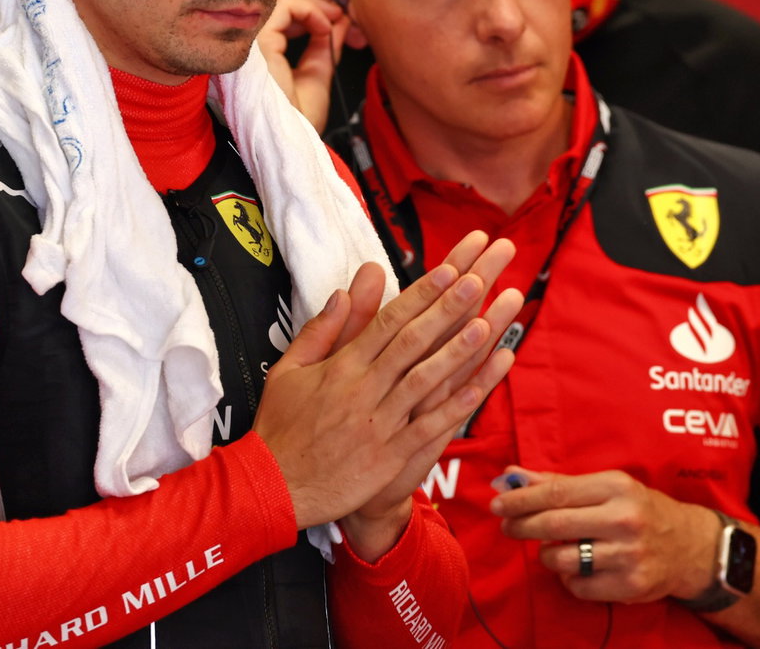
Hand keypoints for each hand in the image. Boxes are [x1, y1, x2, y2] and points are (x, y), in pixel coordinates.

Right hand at [252, 233, 521, 533]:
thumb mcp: (288, 370)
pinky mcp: (387, 458)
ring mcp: (378, 423)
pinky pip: (426, 429)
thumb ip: (321, 330)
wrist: (273, 489)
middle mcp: (363, 389)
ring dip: (456, 352)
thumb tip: (344, 290)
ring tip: (486, 324)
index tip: (450, 270)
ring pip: (423, 380)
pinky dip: (453, 409)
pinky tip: (479, 389)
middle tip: (479, 279)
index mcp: (342, 366)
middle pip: (411, 342)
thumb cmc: (281, 427)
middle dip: (447, 309)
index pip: (388, 321)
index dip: (421, 294)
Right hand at [257, 0, 346, 132]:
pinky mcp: (257, 41)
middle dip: (314, 5)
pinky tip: (324, 25)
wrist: (289, 143)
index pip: (280, 19)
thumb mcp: (317, 75)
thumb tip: (338, 22)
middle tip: (341, 14)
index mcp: (260, 57)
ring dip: (313, 5)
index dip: (311, 12)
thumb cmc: (295, 122)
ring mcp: (251, 41)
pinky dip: (309, 10)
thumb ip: (325, 45)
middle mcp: (250, 46)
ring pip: (279, 2)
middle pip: (278, 6)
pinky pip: (283, 8)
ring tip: (335, 16)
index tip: (338, 18)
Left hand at [491, 467, 722, 602]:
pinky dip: (568, 579)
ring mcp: (627, 555)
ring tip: (552, 548)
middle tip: (506, 527)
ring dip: (547, 555)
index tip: (499, 503)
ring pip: (563, 559)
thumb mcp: (607, 486)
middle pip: (554, 524)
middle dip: (522, 525)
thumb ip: (558, 482)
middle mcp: (623, 519)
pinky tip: (578, 567)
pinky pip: (578, 586)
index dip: (522, 498)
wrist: (690, 546)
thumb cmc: (640, 509)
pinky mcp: (629, 586)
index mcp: (616, 487)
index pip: (556, 492)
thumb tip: (511, 476)